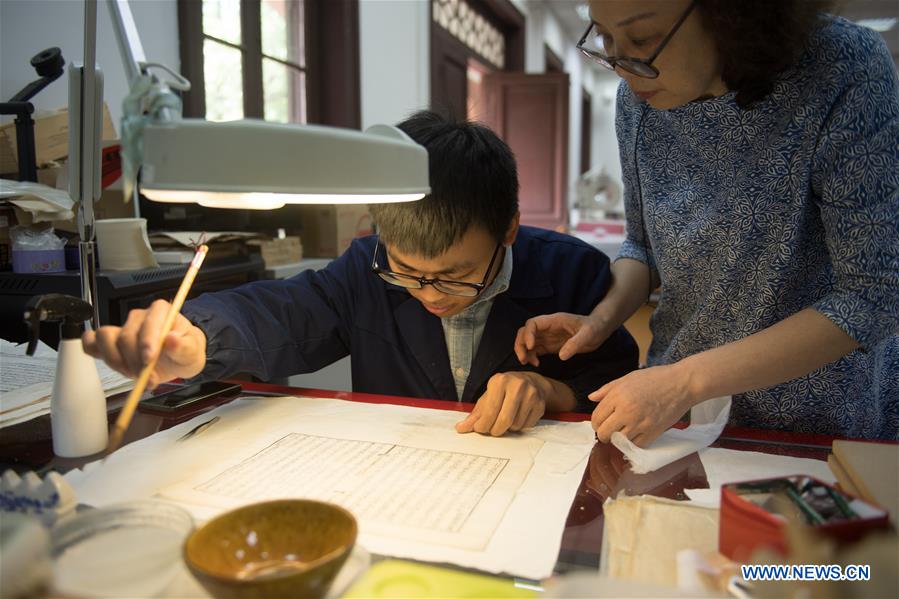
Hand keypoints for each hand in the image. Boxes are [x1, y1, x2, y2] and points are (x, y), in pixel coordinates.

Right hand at [82, 299, 206, 388]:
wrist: (176, 360)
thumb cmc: (184, 352)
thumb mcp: (193, 353)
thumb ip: (184, 347)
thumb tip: (172, 339)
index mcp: (161, 312)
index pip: (149, 322)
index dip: (146, 341)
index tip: (149, 360)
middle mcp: (139, 317)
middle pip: (126, 336)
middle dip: (135, 362)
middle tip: (149, 380)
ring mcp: (122, 328)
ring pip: (106, 339)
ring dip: (117, 362)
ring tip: (135, 376)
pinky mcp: (110, 342)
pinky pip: (91, 342)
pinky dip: (93, 352)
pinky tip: (109, 364)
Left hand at [455, 372, 552, 435]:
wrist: (530, 382)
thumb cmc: (504, 391)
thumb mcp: (488, 397)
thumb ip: (475, 414)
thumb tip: (461, 428)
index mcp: (500, 381)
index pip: (490, 411)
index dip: (483, 425)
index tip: (480, 429)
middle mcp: (517, 385)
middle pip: (504, 421)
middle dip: (495, 430)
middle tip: (492, 430)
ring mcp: (531, 395)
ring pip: (515, 425)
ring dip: (508, 428)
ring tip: (506, 419)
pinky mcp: (540, 405)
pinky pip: (526, 426)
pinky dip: (519, 427)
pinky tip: (517, 417)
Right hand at [514, 312, 607, 366]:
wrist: (600, 330)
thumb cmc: (595, 327)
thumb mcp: (588, 334)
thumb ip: (575, 343)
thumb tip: (561, 356)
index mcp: (554, 320)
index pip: (533, 323)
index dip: (528, 334)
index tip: (531, 346)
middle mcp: (547, 328)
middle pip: (524, 332)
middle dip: (520, 344)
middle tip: (523, 358)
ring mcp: (547, 337)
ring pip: (527, 342)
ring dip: (523, 351)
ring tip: (527, 363)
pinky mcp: (550, 346)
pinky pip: (535, 350)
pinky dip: (531, 356)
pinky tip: (536, 364)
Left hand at [589, 364, 693, 447]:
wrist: (681, 384)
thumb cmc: (655, 378)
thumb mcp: (627, 378)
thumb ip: (607, 389)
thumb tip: (591, 398)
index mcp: (618, 396)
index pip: (597, 417)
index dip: (595, 423)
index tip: (599, 424)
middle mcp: (627, 411)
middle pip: (604, 433)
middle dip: (603, 434)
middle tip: (607, 431)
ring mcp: (640, 423)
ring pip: (619, 441)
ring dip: (617, 439)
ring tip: (621, 432)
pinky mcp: (653, 432)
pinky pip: (636, 445)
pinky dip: (633, 442)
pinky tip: (634, 434)